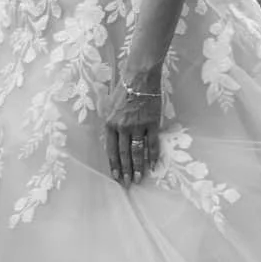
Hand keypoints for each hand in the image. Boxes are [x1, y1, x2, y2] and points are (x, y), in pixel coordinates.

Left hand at [105, 64, 163, 186]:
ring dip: (137, 167)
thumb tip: (109, 134)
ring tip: (138, 179)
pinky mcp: (151, 124)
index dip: (113, 165)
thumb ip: (107, 120)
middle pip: (123, 154)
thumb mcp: (107, 104)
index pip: (111, 150)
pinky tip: (153, 166)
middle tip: (127, 184)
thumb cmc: (122, 88)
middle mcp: (122, 128)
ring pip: (137, 152)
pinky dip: (153, 156)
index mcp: (109, 123)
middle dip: (125, 171)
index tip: (115, 177)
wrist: (139, 77)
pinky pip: (152, 144)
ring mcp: (137, 126)